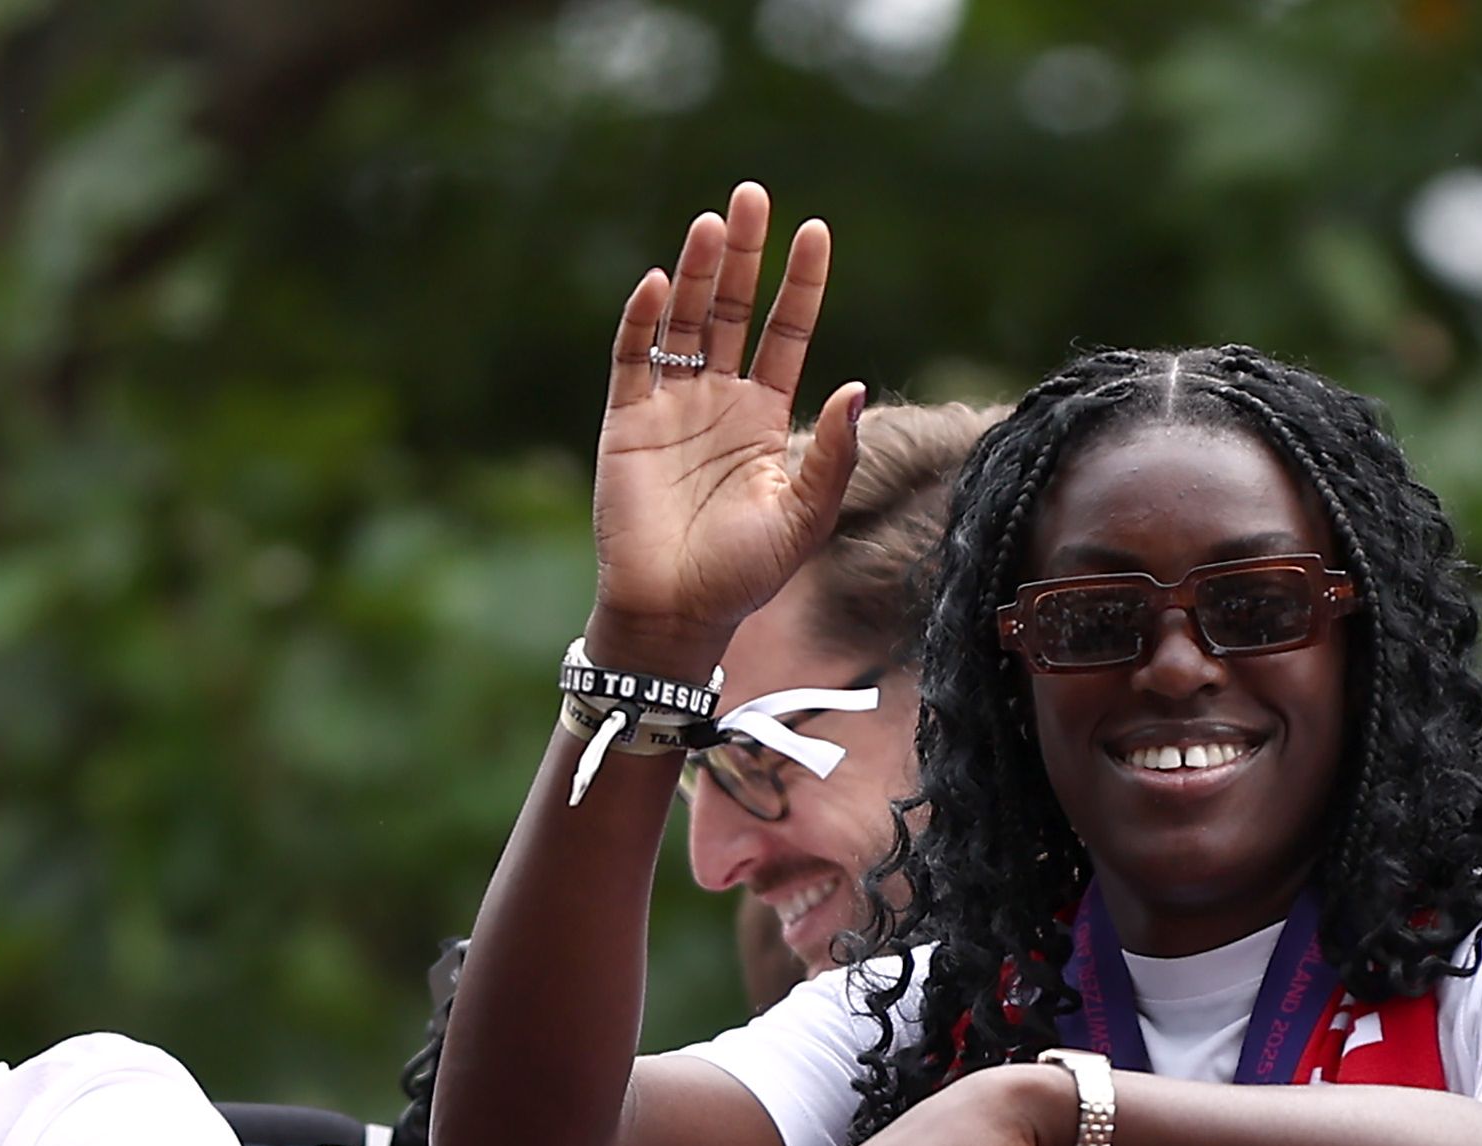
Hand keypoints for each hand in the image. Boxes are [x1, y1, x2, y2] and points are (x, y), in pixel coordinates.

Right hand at [590, 181, 864, 669]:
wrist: (672, 613)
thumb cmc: (741, 575)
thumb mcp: (804, 516)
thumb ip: (831, 455)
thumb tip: (856, 389)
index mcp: (763, 417)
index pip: (786, 332)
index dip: (800, 283)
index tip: (815, 230)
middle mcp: (717, 401)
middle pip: (730, 309)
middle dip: (743, 254)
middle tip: (752, 195)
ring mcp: (668, 407)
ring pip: (682, 321)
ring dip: (694, 272)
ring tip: (711, 222)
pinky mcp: (624, 422)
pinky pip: (631, 359)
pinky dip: (640, 321)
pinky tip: (655, 283)